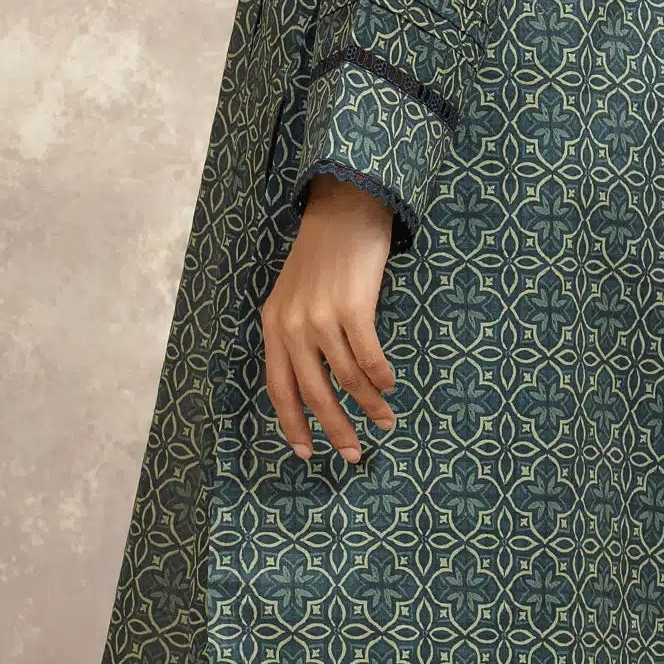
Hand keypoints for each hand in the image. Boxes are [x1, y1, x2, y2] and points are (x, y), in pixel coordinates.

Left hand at [260, 174, 399, 461]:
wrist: (345, 208)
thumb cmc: (325, 255)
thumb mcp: (296, 296)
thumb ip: (298, 335)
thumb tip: (317, 383)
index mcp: (273, 326)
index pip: (278, 388)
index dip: (292, 424)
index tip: (305, 453)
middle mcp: (292, 325)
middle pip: (314, 393)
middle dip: (335, 430)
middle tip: (353, 455)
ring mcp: (321, 317)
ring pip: (346, 379)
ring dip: (369, 406)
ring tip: (386, 421)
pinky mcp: (352, 308)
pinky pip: (369, 357)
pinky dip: (381, 378)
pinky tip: (390, 387)